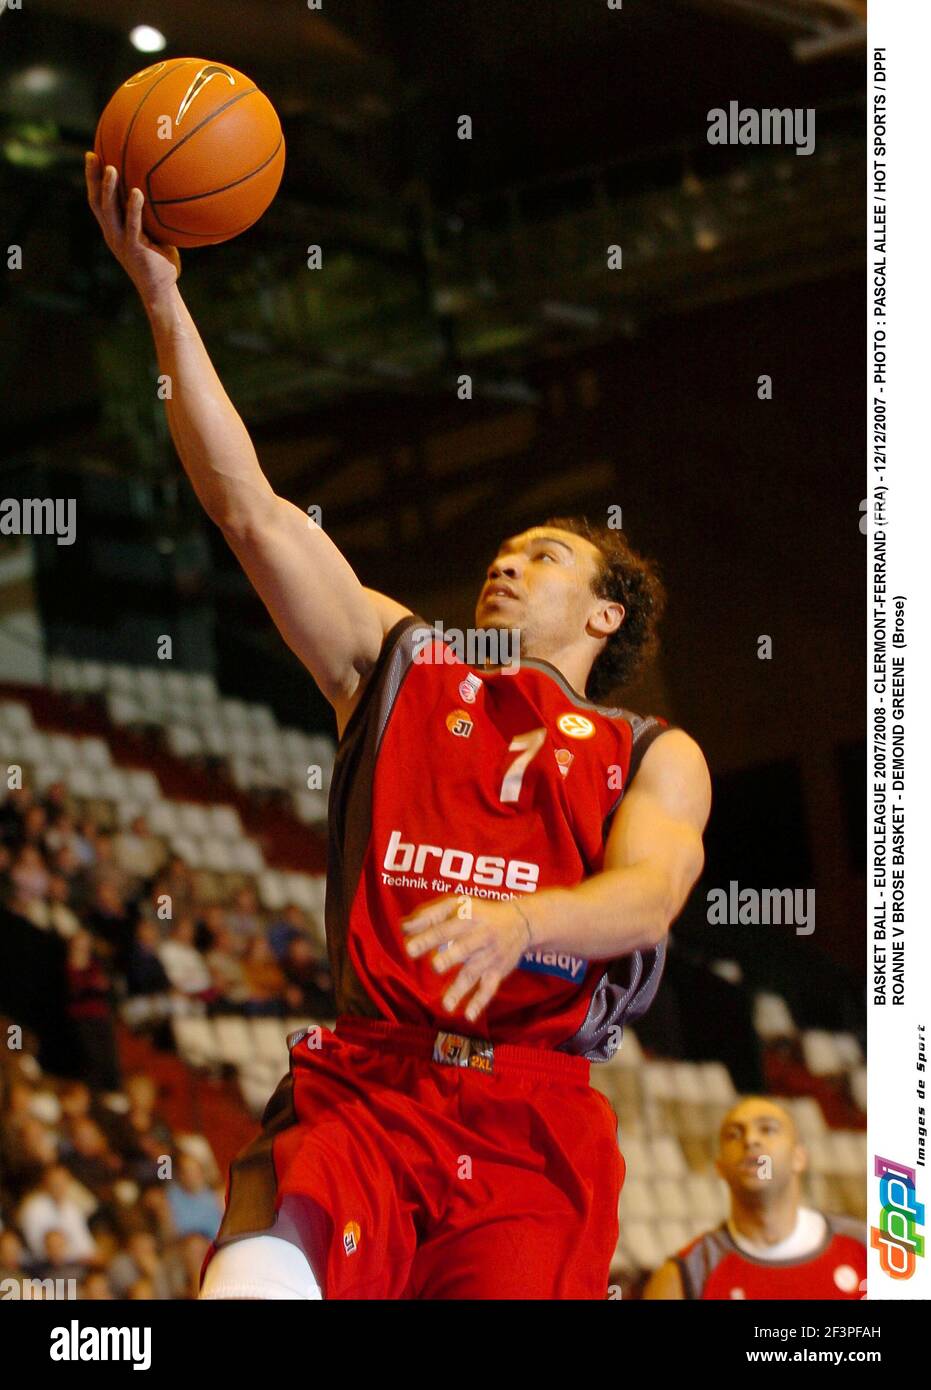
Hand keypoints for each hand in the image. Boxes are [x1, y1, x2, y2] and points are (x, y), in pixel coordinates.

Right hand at [85, 152, 180, 303]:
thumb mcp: (155, 236)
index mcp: (114, 229)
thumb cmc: (161, 262)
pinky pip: (132, 225)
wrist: (161, 291)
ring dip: (109, 189)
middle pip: (96, 201)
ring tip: (111, 168)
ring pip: (109, 211)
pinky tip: (137, 192)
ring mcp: (121, 241)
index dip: (93, 179)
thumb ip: (153, 217)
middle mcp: (112, 233)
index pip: (98, 200)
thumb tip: (170, 193)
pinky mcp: (134, 249)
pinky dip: (134, 208)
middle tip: (92, 155)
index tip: (92, 155)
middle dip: (93, 178)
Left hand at [402, 894, 532, 1022]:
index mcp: (467, 917)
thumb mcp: (456, 905)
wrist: (521, 922)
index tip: (409, 949)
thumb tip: (402, 927)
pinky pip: (489, 988)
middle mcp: (480, 936)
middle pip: (464, 948)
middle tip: (435, 966)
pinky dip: (480, 1002)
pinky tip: (469, 1016)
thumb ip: (428, 915)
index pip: (445, 928)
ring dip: (461, 989)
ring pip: (474, 973)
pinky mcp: (497, 971)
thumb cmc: (479, 912)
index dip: (428, 938)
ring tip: (447, 1005)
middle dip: (450, 958)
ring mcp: (490, 956)